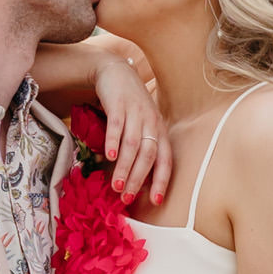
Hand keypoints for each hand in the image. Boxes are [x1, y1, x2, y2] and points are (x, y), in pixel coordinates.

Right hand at [92, 50, 172, 204]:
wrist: (116, 72)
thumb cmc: (130, 106)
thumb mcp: (141, 126)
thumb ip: (140, 150)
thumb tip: (133, 181)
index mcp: (160, 131)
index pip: (165, 160)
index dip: (161, 181)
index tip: (155, 201)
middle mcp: (152, 123)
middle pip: (148, 155)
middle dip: (137, 178)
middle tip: (126, 197)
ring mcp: (136, 112)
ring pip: (132, 144)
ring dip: (124, 167)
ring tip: (115, 185)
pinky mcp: (119, 104)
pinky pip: (117, 125)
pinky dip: (113, 142)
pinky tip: (107, 156)